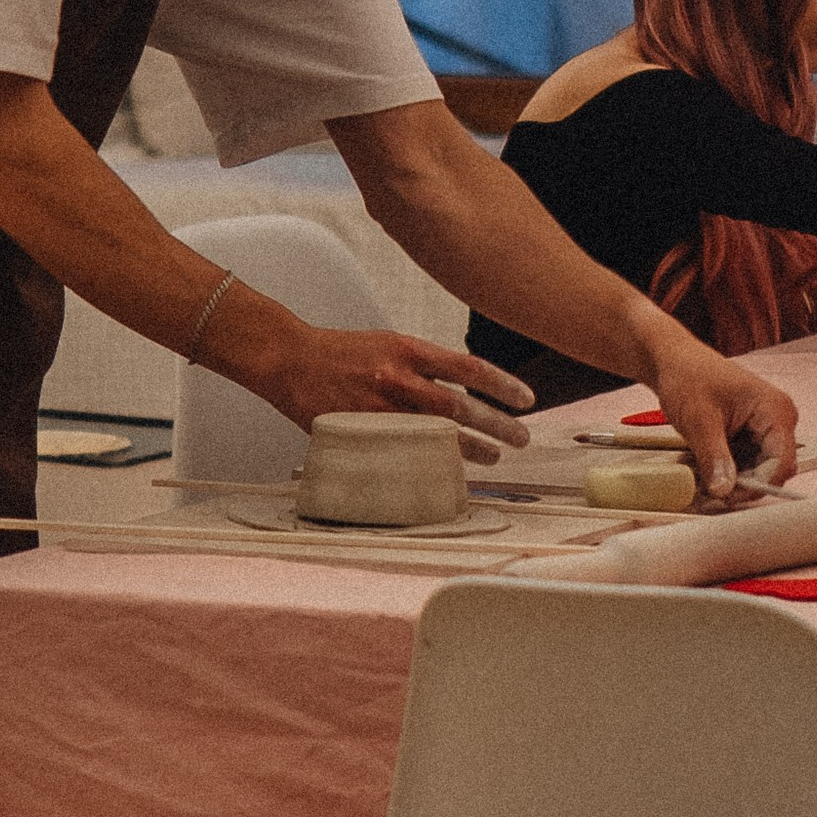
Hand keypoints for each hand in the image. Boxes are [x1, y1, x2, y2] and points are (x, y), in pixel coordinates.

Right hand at [262, 324, 535, 460]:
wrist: (290, 358)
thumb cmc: (342, 351)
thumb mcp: (389, 343)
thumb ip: (424, 365)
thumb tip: (464, 389)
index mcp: (408, 349)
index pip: (468, 368)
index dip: (502, 385)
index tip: (527, 399)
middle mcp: (397, 377)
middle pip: (459, 407)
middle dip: (497, 424)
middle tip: (521, 438)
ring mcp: (378, 409)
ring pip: (436, 434)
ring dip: (471, 448)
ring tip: (495, 456)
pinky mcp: (361, 433)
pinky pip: (403, 455)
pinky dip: (429, 463)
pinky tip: (446, 472)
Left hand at [638, 331, 799, 496]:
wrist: (675, 362)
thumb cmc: (689, 377)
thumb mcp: (699, 420)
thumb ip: (714, 457)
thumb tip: (724, 490)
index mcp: (775, 410)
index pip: (781, 461)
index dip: (756, 484)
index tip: (727, 497)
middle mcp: (778, 420)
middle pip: (773, 469)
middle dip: (743, 485)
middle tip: (711, 494)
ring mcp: (766, 429)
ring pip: (759, 470)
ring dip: (734, 481)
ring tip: (704, 480)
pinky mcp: (752, 436)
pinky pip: (747, 464)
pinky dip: (729, 472)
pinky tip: (707, 470)